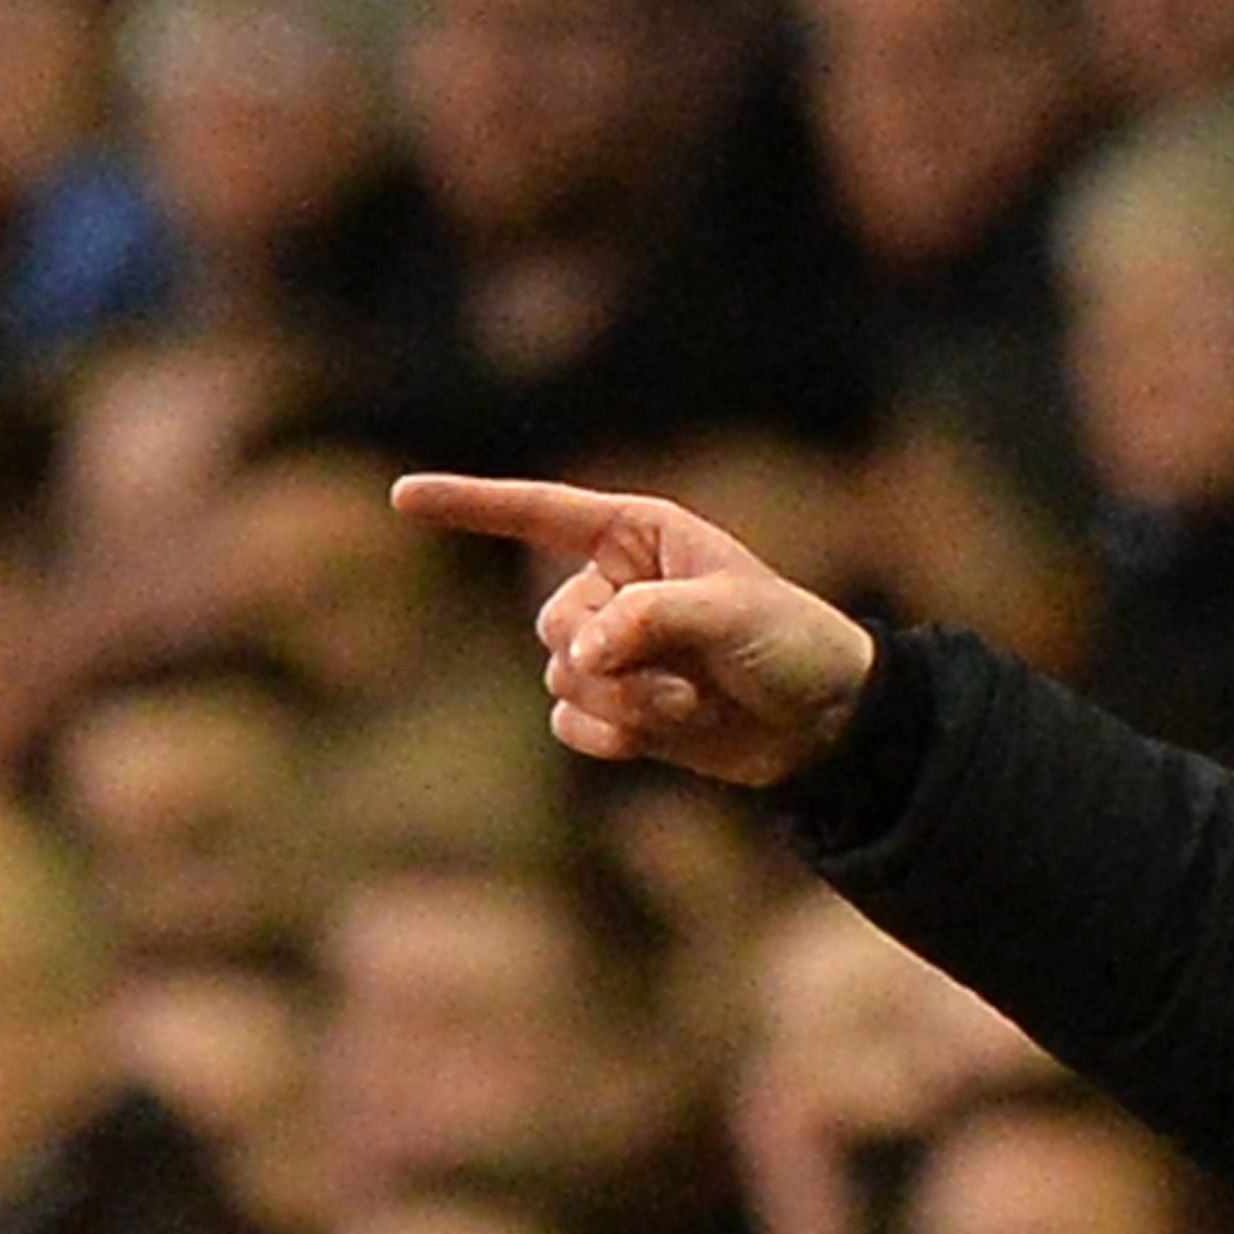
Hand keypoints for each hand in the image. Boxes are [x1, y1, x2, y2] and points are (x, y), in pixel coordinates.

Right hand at [388, 473, 880, 787]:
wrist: (832, 722)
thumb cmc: (792, 642)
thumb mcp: (728, 611)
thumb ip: (647, 618)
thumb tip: (579, 655)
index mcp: (636, 536)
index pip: (537, 512)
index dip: (470, 504)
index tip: (401, 497)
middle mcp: (614, 587)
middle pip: (551, 622)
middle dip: (605, 656)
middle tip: (678, 672)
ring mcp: (615, 652)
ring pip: (562, 678)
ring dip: (624, 700)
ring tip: (691, 701)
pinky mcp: (623, 709)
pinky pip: (573, 722)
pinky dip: (609, 734)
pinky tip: (656, 736)